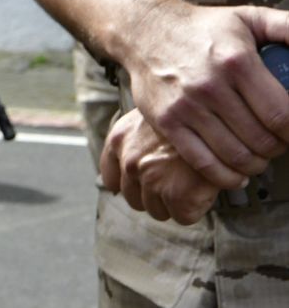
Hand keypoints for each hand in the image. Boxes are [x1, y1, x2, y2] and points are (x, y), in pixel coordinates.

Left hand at [101, 109, 225, 224]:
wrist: (220, 115)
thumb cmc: (189, 112)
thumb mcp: (154, 115)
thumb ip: (140, 138)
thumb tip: (138, 164)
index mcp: (119, 139)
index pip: (111, 179)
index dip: (130, 185)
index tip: (145, 184)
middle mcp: (129, 160)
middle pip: (134, 199)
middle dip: (155, 195)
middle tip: (178, 183)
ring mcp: (151, 179)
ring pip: (157, 211)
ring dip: (174, 204)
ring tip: (192, 184)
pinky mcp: (177, 195)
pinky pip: (183, 217)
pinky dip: (196, 209)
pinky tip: (205, 189)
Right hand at [120, 0, 288, 181]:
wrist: (146, 30)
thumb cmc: (202, 27)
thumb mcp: (249, 18)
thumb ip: (288, 28)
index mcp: (236, 61)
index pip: (282, 115)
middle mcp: (210, 86)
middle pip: (261, 140)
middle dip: (279, 148)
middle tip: (277, 142)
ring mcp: (186, 107)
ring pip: (236, 156)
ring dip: (256, 163)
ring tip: (259, 155)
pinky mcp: (167, 122)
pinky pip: (203, 162)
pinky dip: (226, 176)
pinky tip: (237, 172)